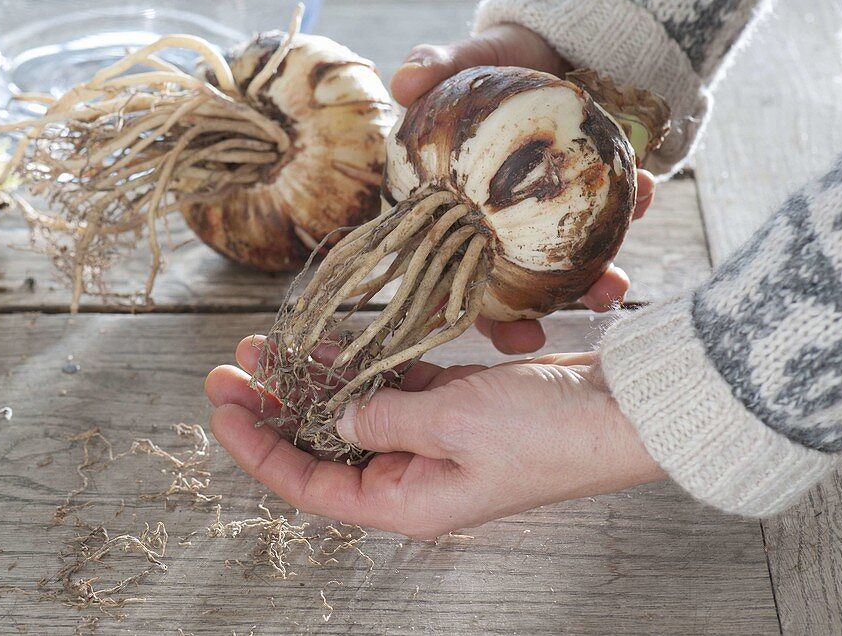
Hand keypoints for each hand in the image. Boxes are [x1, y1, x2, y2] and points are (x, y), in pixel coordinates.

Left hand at [205, 336, 664, 538]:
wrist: (619, 412)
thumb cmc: (545, 433)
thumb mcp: (451, 424)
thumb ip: (384, 416)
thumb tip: (338, 412)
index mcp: (406, 502)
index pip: (310, 485)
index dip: (259, 450)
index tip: (222, 411)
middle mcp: (412, 477)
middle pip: (322, 444)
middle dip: (275, 406)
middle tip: (230, 369)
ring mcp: (433, 440)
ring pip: (352, 408)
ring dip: (312, 376)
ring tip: (266, 345)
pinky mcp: (455, 406)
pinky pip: (392, 384)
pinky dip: (361, 362)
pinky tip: (330, 339)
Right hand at [390, 23, 656, 353]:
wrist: (552, 44)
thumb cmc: (494, 60)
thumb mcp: (466, 57)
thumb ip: (435, 65)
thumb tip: (403, 82)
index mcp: (455, 208)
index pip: (450, 267)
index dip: (465, 310)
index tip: (495, 335)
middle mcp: (500, 223)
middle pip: (508, 287)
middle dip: (533, 320)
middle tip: (541, 342)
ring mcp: (549, 216)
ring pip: (567, 264)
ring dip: (594, 281)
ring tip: (614, 287)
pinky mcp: (592, 195)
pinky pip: (612, 211)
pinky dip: (629, 204)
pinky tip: (642, 190)